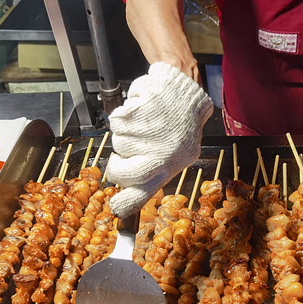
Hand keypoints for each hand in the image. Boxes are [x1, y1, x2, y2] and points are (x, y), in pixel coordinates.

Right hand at [106, 62, 212, 217]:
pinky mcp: (144, 108)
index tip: (115, 208)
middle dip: (115, 166)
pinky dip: (123, 113)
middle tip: (120, 159)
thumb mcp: (176, 156)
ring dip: (123, 134)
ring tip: (141, 126)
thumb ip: (152, 173)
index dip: (126, 203)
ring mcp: (153, 130)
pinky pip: (117, 118)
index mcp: (169, 166)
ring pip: (117, 141)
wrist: (187, 95)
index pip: (144, 192)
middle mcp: (162, 151)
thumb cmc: (179, 128)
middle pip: (121, 170)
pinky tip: (140, 110)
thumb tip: (125, 194)